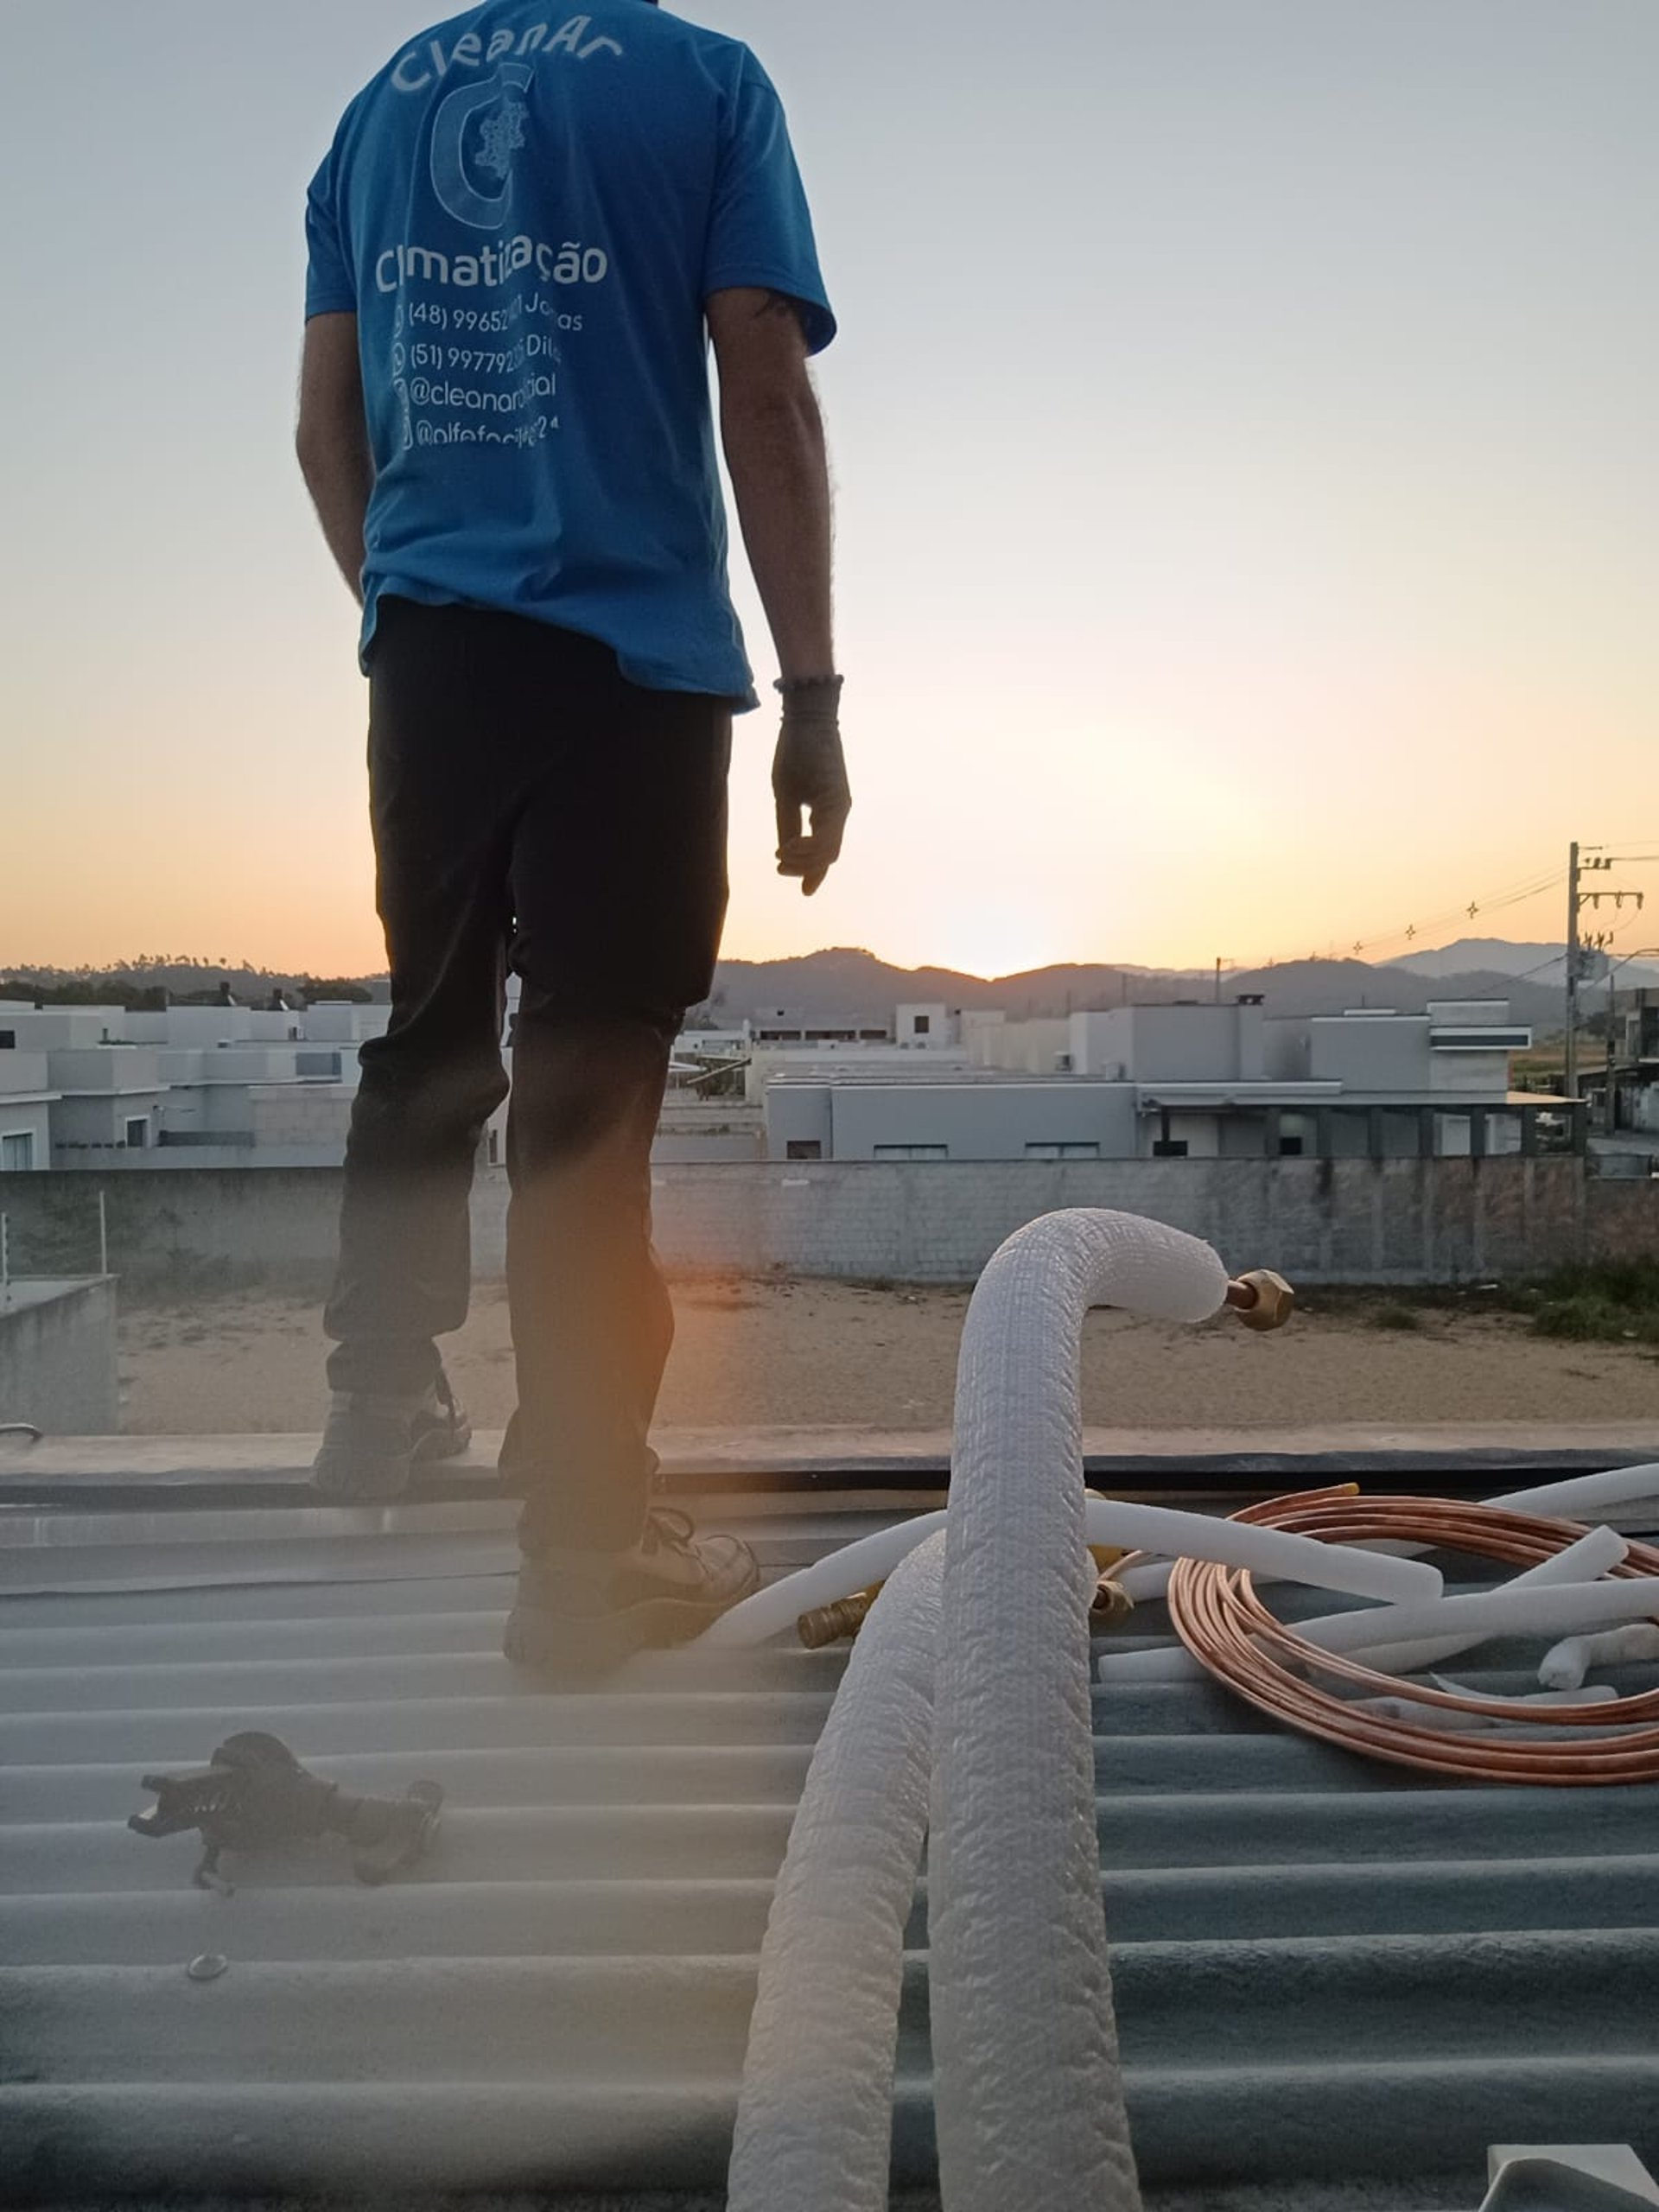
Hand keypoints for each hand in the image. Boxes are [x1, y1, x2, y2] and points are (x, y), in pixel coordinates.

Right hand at [772, 680, 850, 896]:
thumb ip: (788, 824)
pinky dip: (807, 846)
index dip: (814, 873)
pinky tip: (788, 846)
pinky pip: (826, 834)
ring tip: (780, 856)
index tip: (803, 892)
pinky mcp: (836, 797)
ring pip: (829, 849)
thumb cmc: (795, 752)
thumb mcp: (786, 795)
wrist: (805, 718)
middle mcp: (839, 811)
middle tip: (780, 868)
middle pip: (829, 855)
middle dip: (805, 868)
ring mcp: (840, 805)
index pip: (825, 852)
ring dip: (804, 859)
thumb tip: (785, 853)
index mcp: (829, 812)